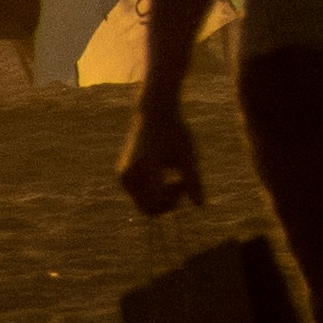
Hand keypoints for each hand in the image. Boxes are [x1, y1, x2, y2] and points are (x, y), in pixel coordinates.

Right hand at [116, 90, 202, 220]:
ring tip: (172, 177)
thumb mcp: (187, 154)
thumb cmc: (175, 131)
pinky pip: (139, 197)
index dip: (174, 200)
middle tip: (179, 181)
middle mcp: (129, 175)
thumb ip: (193, 180)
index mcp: (145, 167)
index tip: (183, 181)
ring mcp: (123, 177)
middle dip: (167, 203)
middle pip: (149, 210)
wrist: (153, 113)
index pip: (157, 203)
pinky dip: (153, 193)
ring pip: (143, 206)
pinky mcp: (123, 177)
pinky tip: (162, 175)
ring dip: (160, 199)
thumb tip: (200, 206)